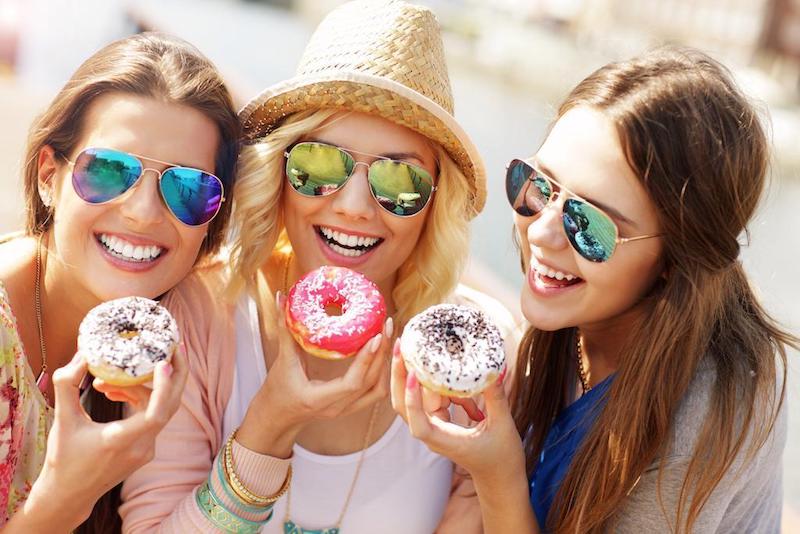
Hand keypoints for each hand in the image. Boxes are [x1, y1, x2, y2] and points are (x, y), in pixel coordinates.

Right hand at [25, 348, 187, 527]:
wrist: (70, 494)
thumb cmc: (63, 458)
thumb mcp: (61, 420)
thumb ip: (67, 386)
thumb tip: (82, 356)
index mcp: (120, 441)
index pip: (156, 414)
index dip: (164, 387)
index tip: (164, 362)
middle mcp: (140, 446)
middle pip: (170, 406)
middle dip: (175, 374)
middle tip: (173, 347)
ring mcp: (147, 449)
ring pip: (156, 408)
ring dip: (138, 389)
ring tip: (105, 382)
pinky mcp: (146, 449)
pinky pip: (151, 417)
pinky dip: (138, 401)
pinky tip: (114, 393)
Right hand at [236, 292, 391, 456]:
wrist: (278, 415)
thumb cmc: (278, 389)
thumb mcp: (282, 360)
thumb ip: (284, 329)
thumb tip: (281, 296)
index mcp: (319, 399)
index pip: (352, 383)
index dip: (366, 360)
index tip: (376, 336)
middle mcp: (337, 408)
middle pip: (371, 383)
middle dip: (382, 353)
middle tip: (387, 325)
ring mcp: (347, 410)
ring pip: (378, 389)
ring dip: (386, 362)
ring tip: (390, 335)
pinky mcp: (353, 406)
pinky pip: (375, 390)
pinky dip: (383, 371)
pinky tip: (384, 350)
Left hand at [390, 343, 523, 483]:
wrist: (499, 475)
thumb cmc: (501, 457)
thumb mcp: (502, 425)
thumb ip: (496, 398)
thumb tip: (494, 370)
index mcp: (444, 440)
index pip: (419, 423)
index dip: (412, 400)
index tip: (414, 375)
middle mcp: (433, 433)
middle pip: (405, 405)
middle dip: (400, 375)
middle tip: (401, 345)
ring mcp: (434, 425)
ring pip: (415, 397)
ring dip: (414, 374)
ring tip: (413, 347)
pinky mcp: (439, 419)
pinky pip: (432, 396)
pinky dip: (438, 383)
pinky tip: (447, 370)